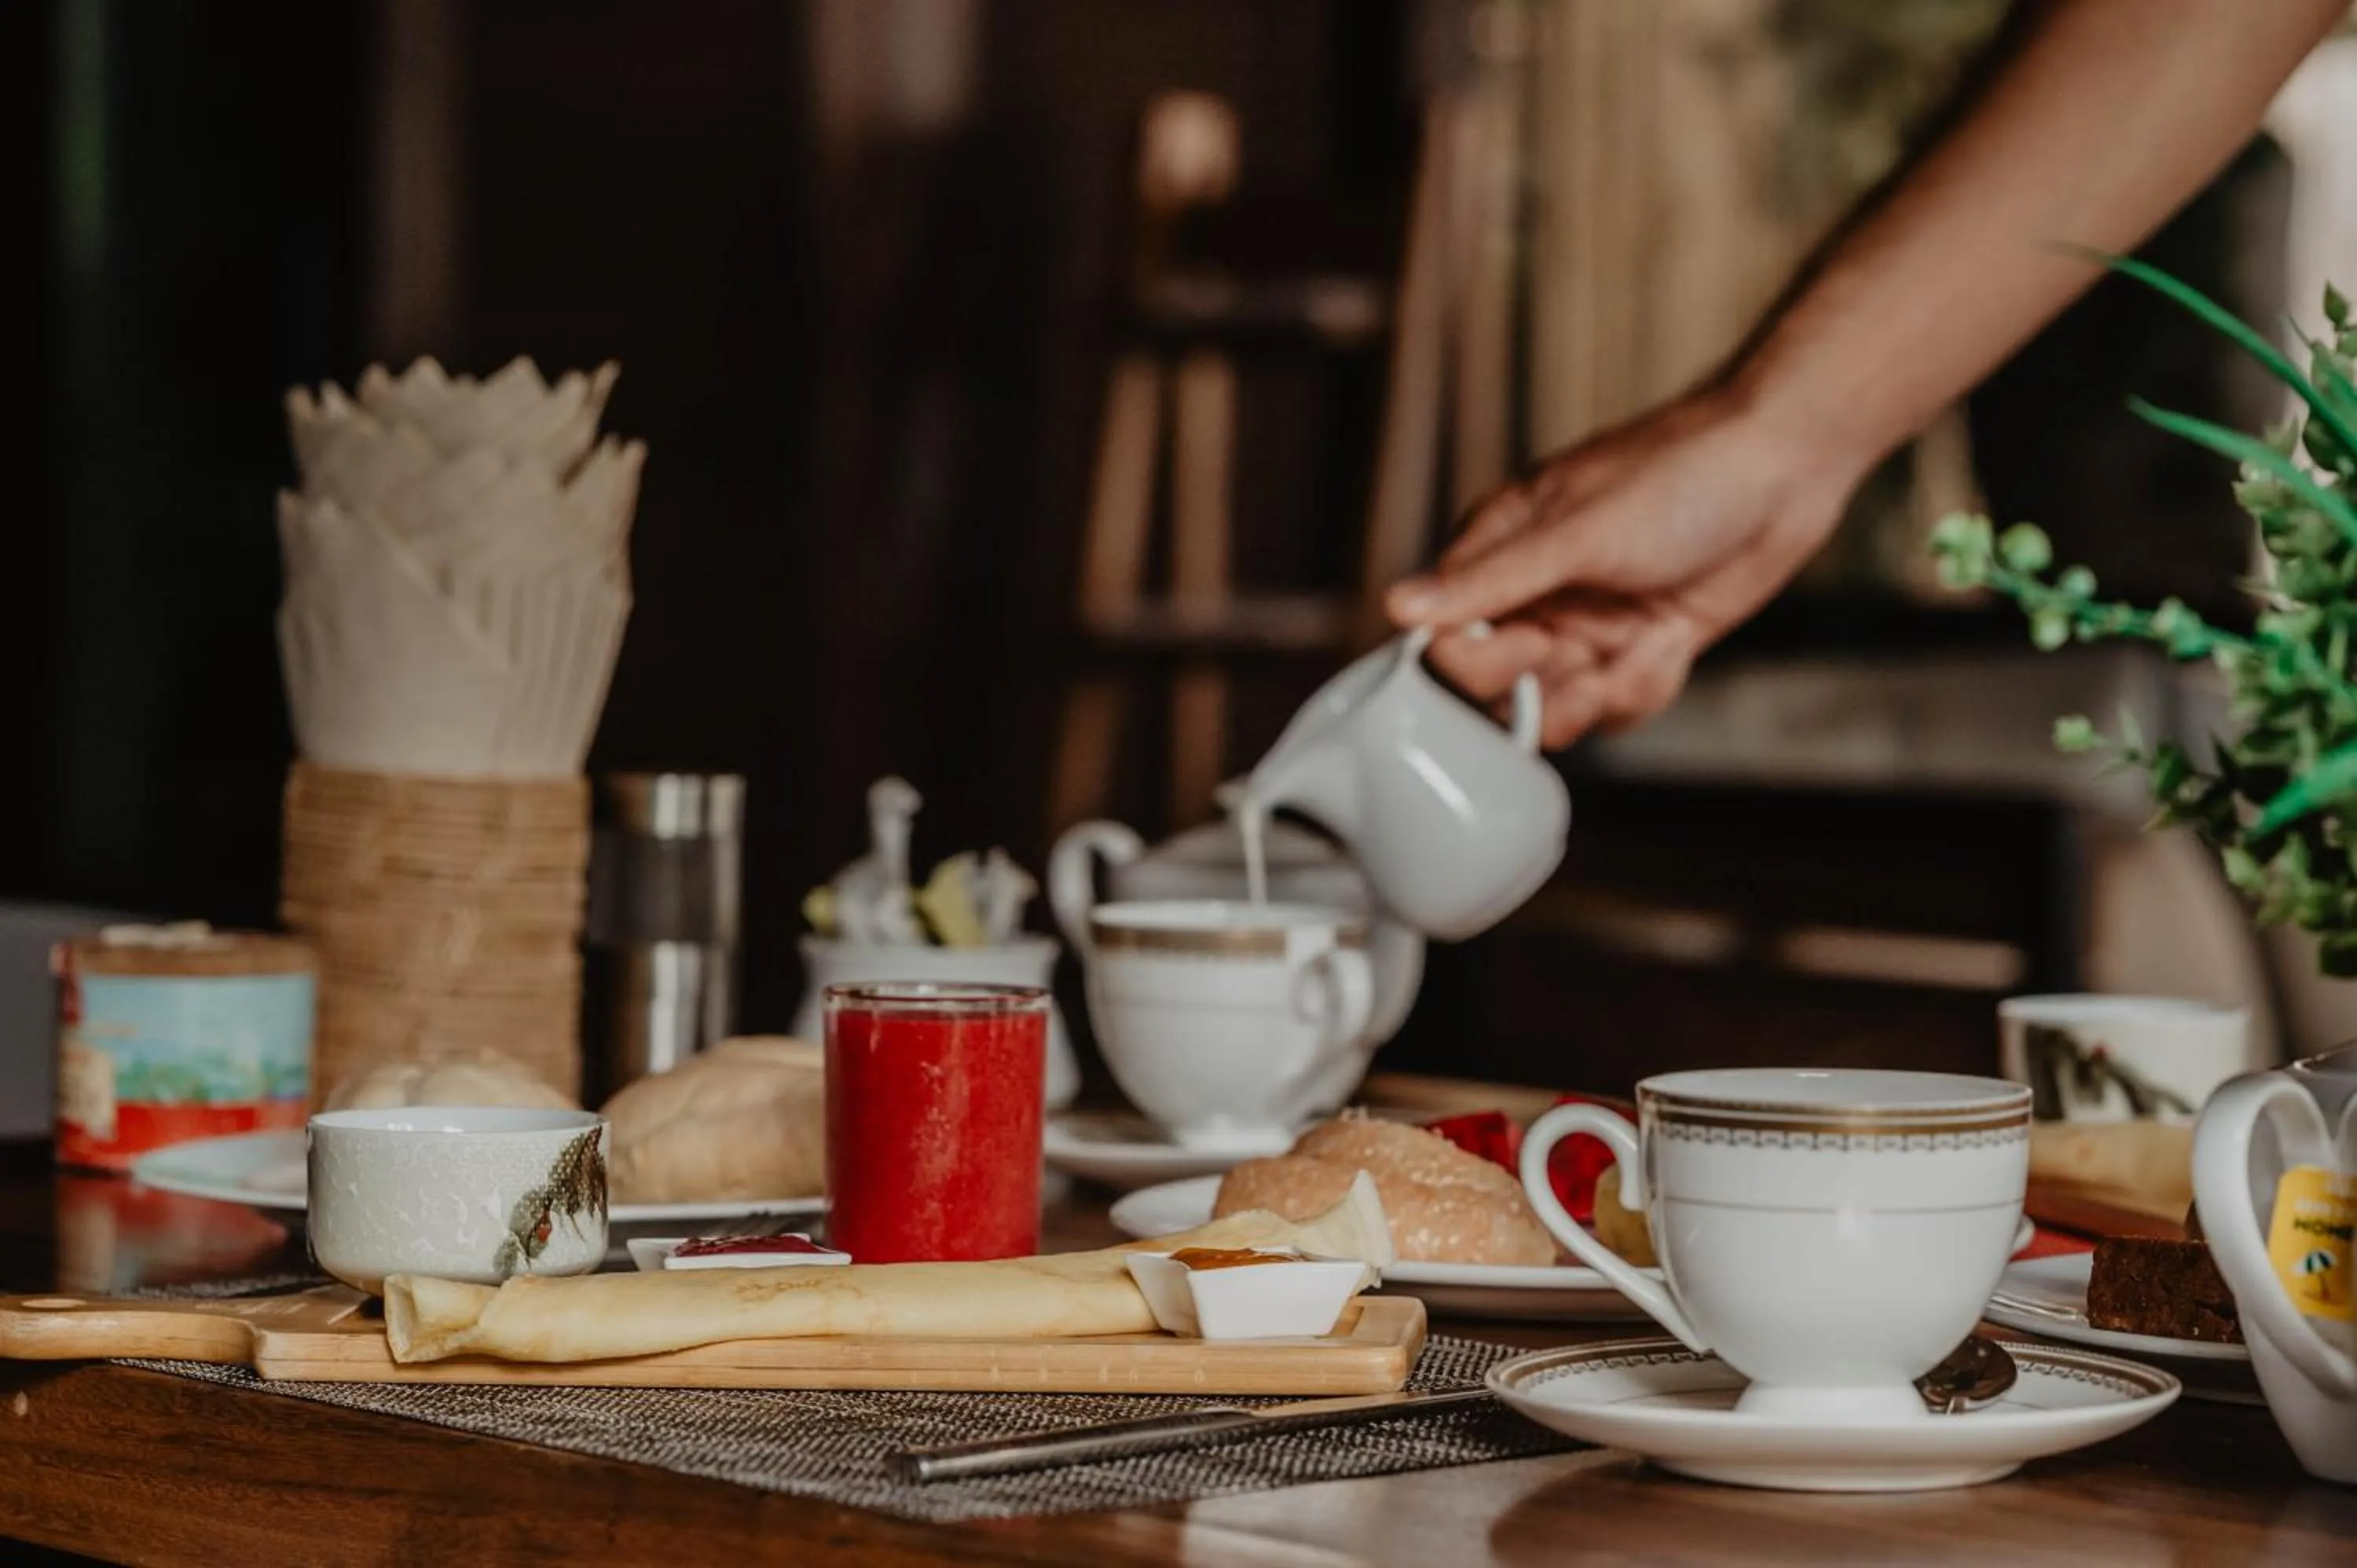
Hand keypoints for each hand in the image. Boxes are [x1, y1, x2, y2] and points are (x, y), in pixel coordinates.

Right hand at [1384, 386, 1870, 746]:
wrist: (1787, 467)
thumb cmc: (1680, 473)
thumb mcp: (1579, 530)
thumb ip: (1489, 581)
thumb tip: (1397, 607)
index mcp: (1498, 552)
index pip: (1443, 636)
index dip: (1477, 661)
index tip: (1531, 643)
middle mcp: (1532, 595)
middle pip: (1494, 686)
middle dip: (1542, 684)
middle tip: (1583, 652)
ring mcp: (1584, 625)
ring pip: (1555, 707)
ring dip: (1598, 694)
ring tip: (1636, 651)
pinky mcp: (1636, 648)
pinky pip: (1614, 707)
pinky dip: (1642, 689)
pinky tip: (1669, 643)